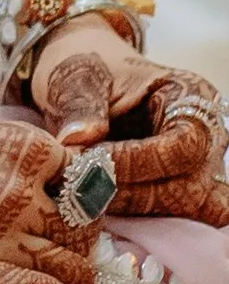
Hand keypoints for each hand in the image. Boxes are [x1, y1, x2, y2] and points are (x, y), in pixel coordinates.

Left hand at [30, 16, 228, 223]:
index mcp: (189, 95)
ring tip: (89, 195)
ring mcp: (199, 164)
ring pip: (190, 208)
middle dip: (135, 193)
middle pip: (192, 186)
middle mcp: (206, 134)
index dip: (139, 162)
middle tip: (82, 186)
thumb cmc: (86, 67)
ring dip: (139, 210)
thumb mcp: (76, 76)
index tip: (92, 163)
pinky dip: (143, 217)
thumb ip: (80, 107)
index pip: (183, 144)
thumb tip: (78, 141)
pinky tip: (102, 204)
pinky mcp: (181, 186)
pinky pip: (177, 215)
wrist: (81, 74)